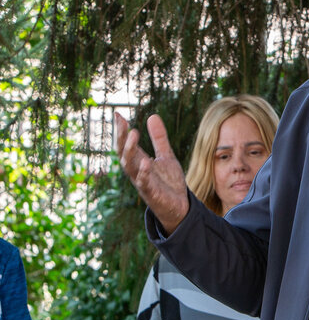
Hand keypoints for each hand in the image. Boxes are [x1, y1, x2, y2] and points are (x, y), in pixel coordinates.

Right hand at [115, 113, 189, 233]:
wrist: (179, 206)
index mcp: (139, 161)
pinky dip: (143, 172)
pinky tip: (146, 161)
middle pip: (123, 152)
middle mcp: (136, 170)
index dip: (121, 129)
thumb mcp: (166, 155)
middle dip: (121, 137)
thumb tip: (152, 115)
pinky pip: (143, 182)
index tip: (117, 114)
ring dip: (129, 150)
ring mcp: (142, 181)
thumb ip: (159, 138)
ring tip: (133, 134)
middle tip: (122, 121)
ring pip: (129, 165)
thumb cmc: (169, 182)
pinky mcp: (151, 193)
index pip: (126, 143)